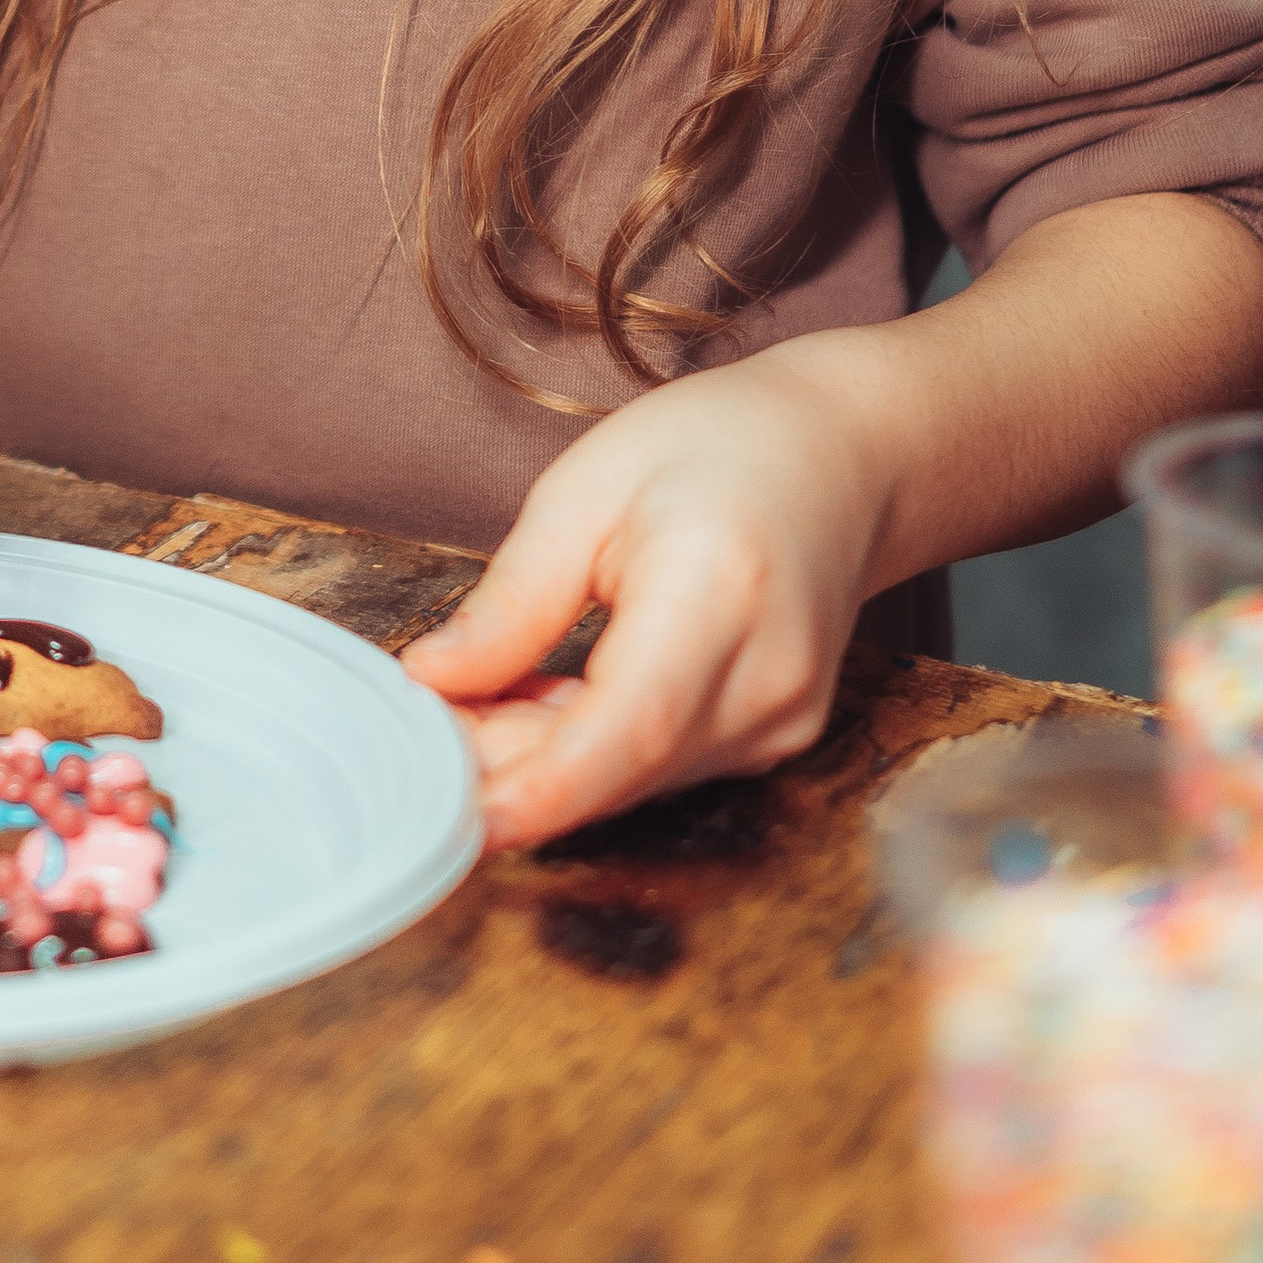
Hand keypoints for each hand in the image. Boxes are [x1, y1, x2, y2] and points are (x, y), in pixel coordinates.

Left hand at [398, 347, 890, 849]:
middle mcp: (769, 674)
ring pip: (638, 778)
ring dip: (545, 761)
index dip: (541, 787)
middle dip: (511, 771)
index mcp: (721, 589)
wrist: (840, 454)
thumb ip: (513, 599)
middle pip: (623, 765)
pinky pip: (665, 765)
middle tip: (421, 735)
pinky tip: (543, 701)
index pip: (630, 726)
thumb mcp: (584, 489)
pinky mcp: (778, 736)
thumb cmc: (713, 446)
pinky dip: (594, 749)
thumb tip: (433, 682)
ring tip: (474, 701)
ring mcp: (784, 717)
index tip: (458, 816)